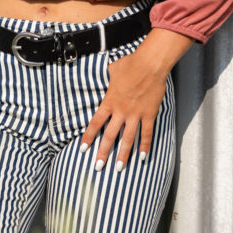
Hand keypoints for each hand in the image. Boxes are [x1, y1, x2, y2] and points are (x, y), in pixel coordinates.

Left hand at [80, 28, 192, 170]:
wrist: (150, 64)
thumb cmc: (130, 63)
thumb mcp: (112, 69)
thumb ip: (106, 76)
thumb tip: (103, 71)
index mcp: (109, 102)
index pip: (95, 123)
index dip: (88, 137)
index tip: (83, 149)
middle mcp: (121, 111)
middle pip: (110, 136)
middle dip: (103, 153)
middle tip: (98, 167)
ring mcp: (136, 114)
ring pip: (128, 139)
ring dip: (123, 155)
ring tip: (119, 168)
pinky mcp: (149, 114)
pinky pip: (147, 133)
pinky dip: (145, 146)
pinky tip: (143, 157)